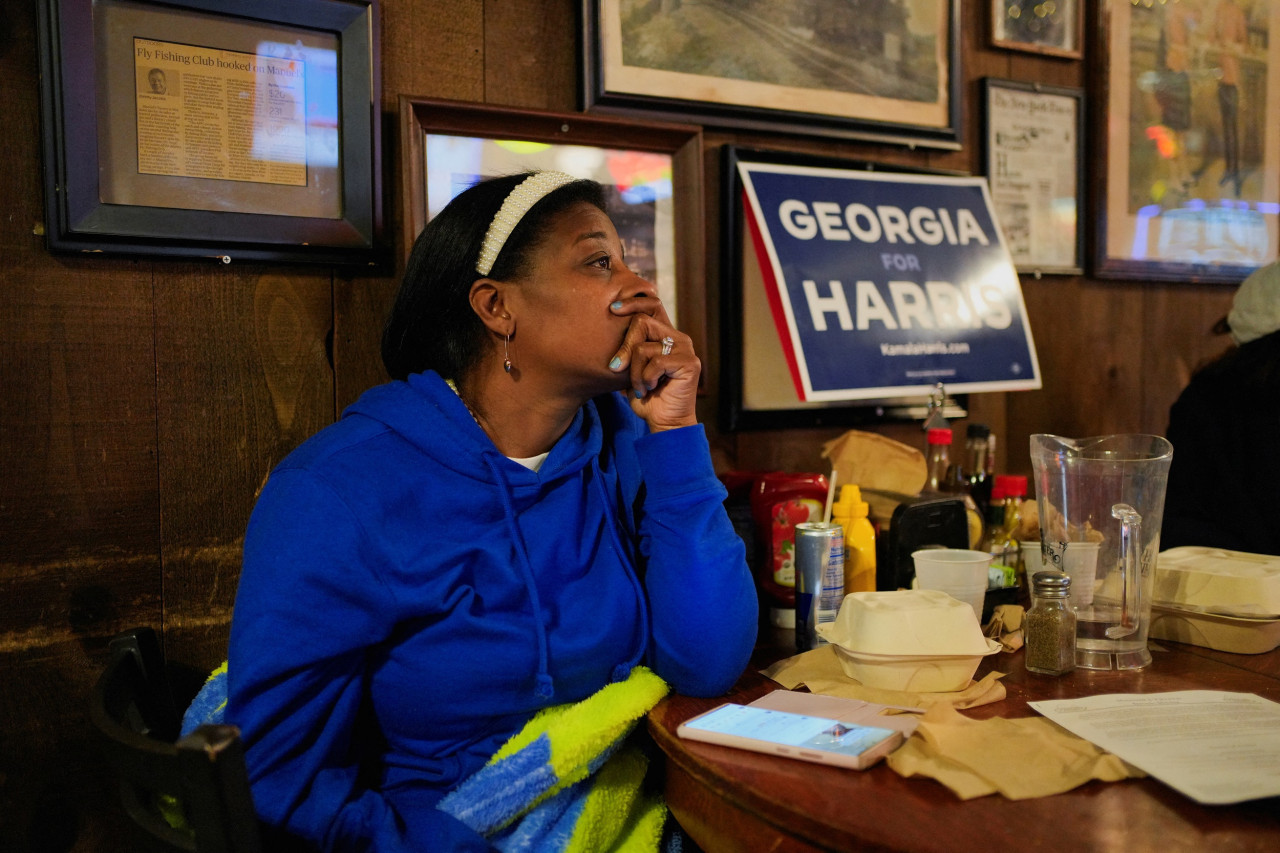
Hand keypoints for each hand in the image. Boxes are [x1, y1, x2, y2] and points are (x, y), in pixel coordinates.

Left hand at [607, 295, 699, 430]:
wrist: (665, 422)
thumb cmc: (646, 396)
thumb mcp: (631, 369)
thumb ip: (627, 348)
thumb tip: (608, 325)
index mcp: (665, 334)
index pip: (651, 304)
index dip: (632, 302)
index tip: (613, 309)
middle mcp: (678, 337)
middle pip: (642, 322)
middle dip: (624, 347)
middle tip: (617, 368)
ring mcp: (685, 349)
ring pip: (644, 346)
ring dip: (634, 371)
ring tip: (639, 387)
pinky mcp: (689, 363)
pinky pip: (656, 362)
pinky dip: (646, 378)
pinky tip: (649, 389)